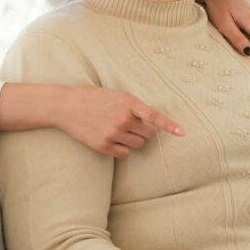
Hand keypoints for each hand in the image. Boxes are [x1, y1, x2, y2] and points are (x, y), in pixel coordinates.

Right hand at [57, 86, 183, 157]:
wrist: (67, 106)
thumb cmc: (95, 99)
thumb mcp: (118, 96)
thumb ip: (135, 107)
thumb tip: (153, 124)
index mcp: (128, 102)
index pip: (154, 116)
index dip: (169, 126)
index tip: (183, 133)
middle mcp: (122, 118)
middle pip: (149, 134)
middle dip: (145, 131)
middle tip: (132, 124)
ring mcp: (113, 133)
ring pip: (139, 144)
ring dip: (134, 139)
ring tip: (118, 129)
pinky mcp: (103, 145)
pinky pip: (125, 153)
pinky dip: (122, 149)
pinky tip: (111, 138)